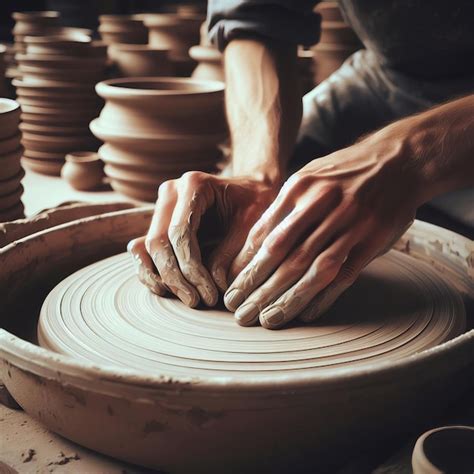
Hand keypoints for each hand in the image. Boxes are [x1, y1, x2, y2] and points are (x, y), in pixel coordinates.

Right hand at [128, 171, 276, 306]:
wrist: (252, 190)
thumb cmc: (257, 204)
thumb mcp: (253, 225)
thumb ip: (233, 252)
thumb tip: (215, 287)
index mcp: (194, 184)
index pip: (180, 232)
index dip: (191, 267)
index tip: (209, 293)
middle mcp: (171, 192)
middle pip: (158, 241)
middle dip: (175, 277)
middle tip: (196, 301)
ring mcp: (162, 207)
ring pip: (146, 248)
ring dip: (162, 277)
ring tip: (186, 298)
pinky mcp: (159, 223)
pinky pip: (144, 250)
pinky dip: (151, 272)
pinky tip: (168, 290)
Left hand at [224, 133, 422, 328]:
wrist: (398, 160)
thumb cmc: (344, 172)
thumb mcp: (309, 176)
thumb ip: (284, 208)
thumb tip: (256, 244)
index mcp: (300, 188)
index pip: (264, 233)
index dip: (245, 263)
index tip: (232, 285)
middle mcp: (322, 205)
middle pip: (282, 254)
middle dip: (256, 286)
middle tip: (238, 310)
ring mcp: (349, 223)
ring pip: (311, 269)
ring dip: (286, 298)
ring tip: (266, 320)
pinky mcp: (372, 239)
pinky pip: (344, 274)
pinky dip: (324, 296)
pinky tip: (307, 314)